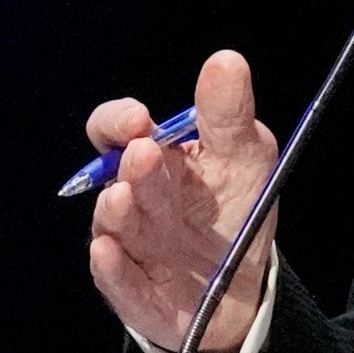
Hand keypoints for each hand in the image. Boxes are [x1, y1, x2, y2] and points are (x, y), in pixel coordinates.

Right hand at [86, 50, 277, 352]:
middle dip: (131, 165)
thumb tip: (226, 60)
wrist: (242, 288)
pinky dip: (112, 268)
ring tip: (123, 197)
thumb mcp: (244, 155)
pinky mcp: (135, 291)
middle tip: (143, 152)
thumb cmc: (233, 210)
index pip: (115, 131)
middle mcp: (134, 199)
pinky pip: (118, 280)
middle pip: (120, 176)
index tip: (139, 119)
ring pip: (115, 226)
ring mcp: (131, 246)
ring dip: (115, 212)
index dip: (118, 121)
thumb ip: (229, 113)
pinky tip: (108, 252)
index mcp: (152, 158)